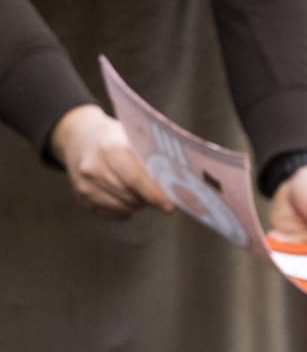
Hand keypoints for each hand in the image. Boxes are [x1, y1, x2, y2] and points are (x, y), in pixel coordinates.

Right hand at [49, 104, 174, 220]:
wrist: (79, 137)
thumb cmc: (116, 138)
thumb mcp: (132, 137)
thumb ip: (153, 158)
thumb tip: (180, 183)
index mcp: (109, 148)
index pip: (134, 179)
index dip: (154, 195)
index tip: (169, 206)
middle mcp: (93, 168)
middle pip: (131, 197)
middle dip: (149, 199)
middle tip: (159, 195)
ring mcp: (85, 185)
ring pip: (124, 208)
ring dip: (138, 204)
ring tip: (139, 191)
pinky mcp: (82, 198)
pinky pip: (114, 214)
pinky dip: (125, 209)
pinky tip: (125, 196)